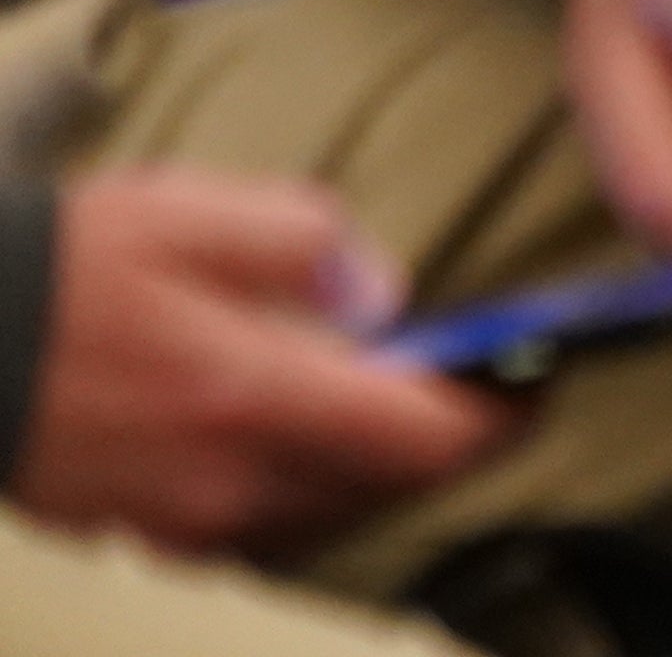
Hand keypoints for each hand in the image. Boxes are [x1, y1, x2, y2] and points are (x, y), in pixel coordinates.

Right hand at [13, 171, 498, 557]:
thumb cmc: (65, 270)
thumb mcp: (203, 213)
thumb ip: (315, 246)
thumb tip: (382, 295)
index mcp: (256, 397)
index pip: (424, 440)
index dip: (499, 417)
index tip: (536, 385)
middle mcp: (228, 478)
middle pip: (382, 487)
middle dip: (438, 443)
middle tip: (467, 386)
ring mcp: (180, 517)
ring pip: (322, 514)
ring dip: (368, 467)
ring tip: (384, 404)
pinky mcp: (140, 528)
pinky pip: (255, 526)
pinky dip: (296, 485)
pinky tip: (292, 437)